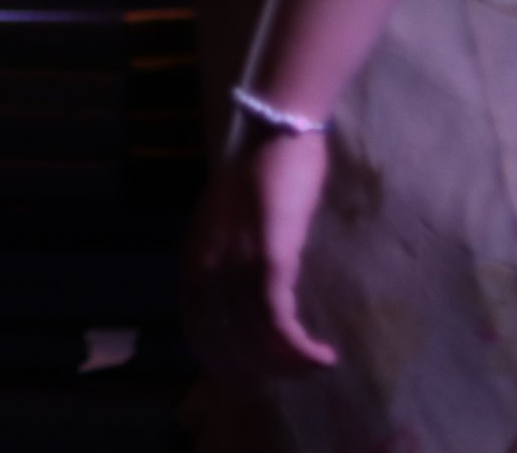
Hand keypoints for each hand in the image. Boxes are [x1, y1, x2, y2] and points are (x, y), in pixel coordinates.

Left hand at [183, 125, 337, 380]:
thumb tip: (241, 298)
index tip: (246, 380)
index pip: (195, 326)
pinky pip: (276, 317)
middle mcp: (206, 264)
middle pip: (222, 338)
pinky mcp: (270, 256)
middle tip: (287, 382)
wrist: (275, 134)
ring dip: (286, 363)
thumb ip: (227, 258)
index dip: (219, 360)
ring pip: (252, 334)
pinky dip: (298, 346)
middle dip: (254, 370)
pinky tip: (322, 356)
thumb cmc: (260, 174)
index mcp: (193, 257)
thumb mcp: (230, 224)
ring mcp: (235, 260)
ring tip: (313, 368)